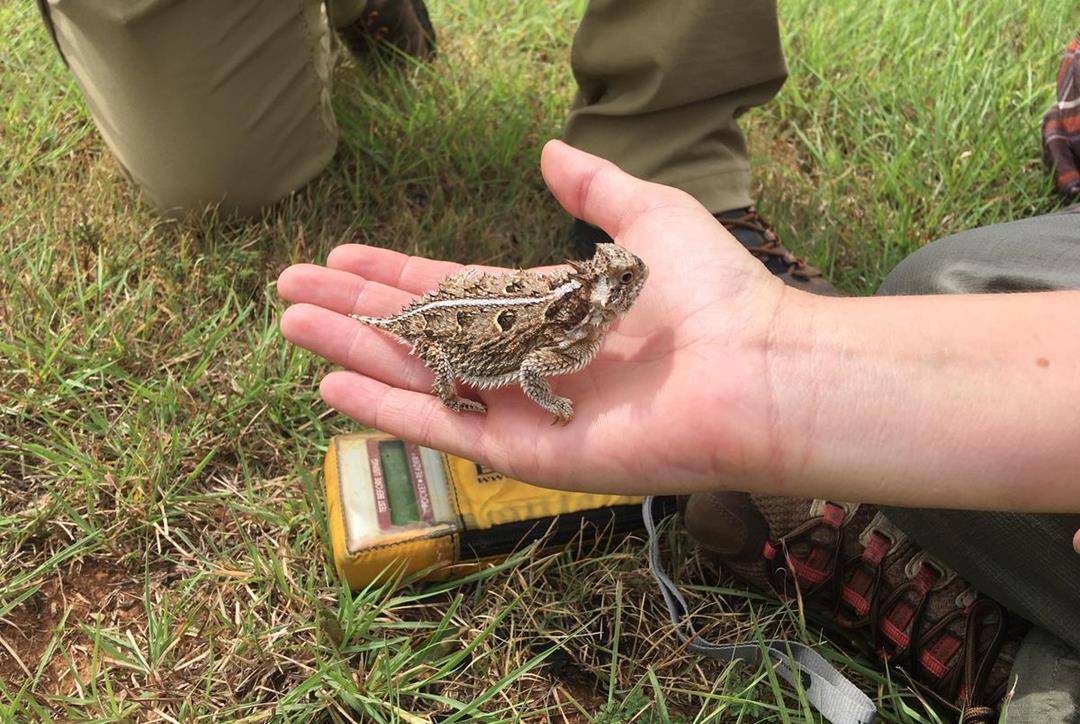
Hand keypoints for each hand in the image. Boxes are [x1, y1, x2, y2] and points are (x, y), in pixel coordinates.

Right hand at [277, 140, 796, 494]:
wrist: (754, 371)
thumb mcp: (646, 216)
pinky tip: (332, 381)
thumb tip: (549, 151)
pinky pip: (443, 428)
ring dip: (353, 349)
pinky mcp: (524, 453)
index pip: (454, 288)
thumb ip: (593, 187)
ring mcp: (521, 407)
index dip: (397, 271)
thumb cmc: (710, 293)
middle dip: (356, 307)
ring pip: (419, 377)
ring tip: (289, 323)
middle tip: (289, 289)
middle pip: (422, 331)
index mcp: (548, 306)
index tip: (341, 254)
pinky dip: (386, 408)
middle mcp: (525, 357)